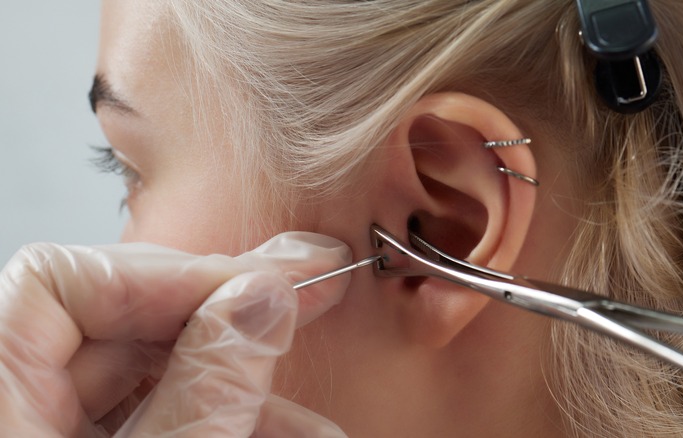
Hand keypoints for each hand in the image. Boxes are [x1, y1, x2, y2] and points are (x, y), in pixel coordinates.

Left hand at [0, 233, 351, 436]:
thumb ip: (205, 389)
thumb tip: (265, 298)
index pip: (60, 280)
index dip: (166, 273)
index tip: (257, 286)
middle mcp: (15, 404)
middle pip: (123, 320)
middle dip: (229, 320)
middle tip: (313, 291)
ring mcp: (51, 432)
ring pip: (151, 375)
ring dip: (242, 386)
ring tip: (312, 419)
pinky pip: (155, 417)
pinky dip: (220, 420)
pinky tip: (287, 430)